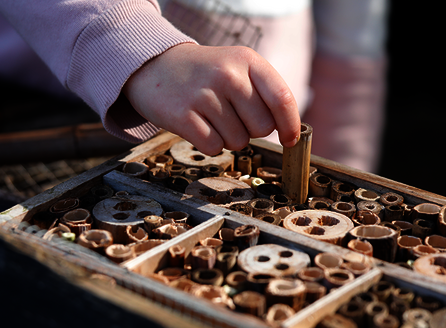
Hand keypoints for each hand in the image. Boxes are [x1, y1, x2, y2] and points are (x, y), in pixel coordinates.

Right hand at [123, 43, 299, 155]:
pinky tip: (198, 126)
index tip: (290, 139)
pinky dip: (209, 144)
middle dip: (251, 130)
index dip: (291, 125)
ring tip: (211, 117)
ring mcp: (203, 95)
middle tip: (232, 116)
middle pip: (262, 128)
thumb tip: (290, 132)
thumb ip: (265, 92)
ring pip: (238, 141)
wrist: (154, 66)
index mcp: (247, 60)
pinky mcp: (183, 116)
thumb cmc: (204, 73)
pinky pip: (214, 148)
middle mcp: (227, 75)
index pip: (282, 99)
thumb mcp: (237, 66)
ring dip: (228, 137)